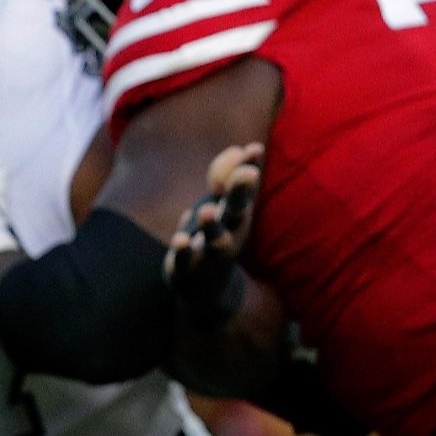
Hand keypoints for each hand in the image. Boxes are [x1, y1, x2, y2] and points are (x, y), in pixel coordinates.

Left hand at [165, 141, 261, 307]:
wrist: (206, 288)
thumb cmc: (216, 237)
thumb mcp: (223, 208)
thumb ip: (228, 180)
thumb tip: (240, 148)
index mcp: (237, 217)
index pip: (245, 190)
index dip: (249, 169)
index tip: (254, 147)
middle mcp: (230, 234)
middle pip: (238, 212)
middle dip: (241, 193)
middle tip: (247, 174)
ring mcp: (209, 253)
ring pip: (216, 240)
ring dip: (212, 226)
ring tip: (206, 210)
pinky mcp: (187, 268)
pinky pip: (185, 258)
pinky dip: (183, 249)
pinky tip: (180, 238)